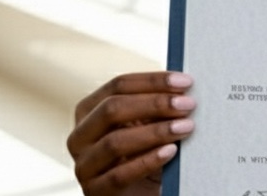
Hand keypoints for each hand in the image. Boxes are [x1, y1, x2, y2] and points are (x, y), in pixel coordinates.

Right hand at [67, 71, 195, 195]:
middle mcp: (79, 137)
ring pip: (115, 141)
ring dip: (155, 132)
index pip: (117, 86)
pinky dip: (148, 160)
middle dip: (154, 103)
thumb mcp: (145, 127)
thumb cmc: (142, 156)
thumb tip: (181, 87)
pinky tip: (171, 152)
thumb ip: (154, 108)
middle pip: (112, 109)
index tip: (184, 81)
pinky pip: (120, 175)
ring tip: (185, 127)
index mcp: (88, 112)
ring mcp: (84, 166)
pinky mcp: (95, 192)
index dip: (151, 81)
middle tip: (187, 103)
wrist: (140, 195)